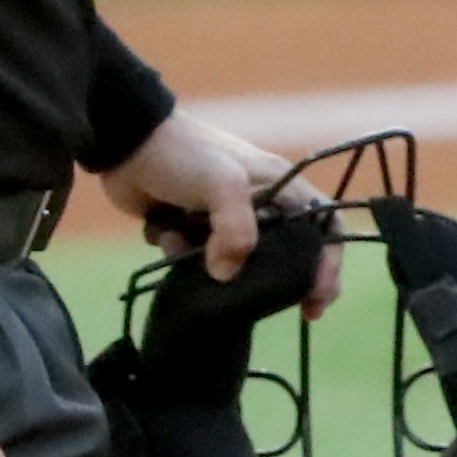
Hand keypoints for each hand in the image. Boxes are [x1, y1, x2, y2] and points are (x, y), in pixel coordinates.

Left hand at [99, 114, 343, 314]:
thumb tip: (228, 275)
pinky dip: (180, 254)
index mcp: (280, 186)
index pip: (325, 224)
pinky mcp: (191, 228)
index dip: (330, 261)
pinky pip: (198, 259)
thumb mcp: (222, 183)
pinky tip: (164, 234)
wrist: (126, 143)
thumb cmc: (185, 155)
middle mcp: (261, 203)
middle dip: (281, 283)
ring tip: (191, 257)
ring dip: (214, 268)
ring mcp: (224, 218)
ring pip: (237, 262)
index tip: (316, 299)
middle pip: (288, 252)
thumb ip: (235, 228)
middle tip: (285, 313)